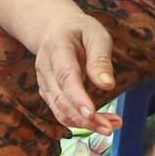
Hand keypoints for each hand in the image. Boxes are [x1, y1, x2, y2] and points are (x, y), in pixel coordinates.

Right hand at [34, 11, 121, 133]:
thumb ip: (100, 59)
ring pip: (60, 111)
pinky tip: (100, 122)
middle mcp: (45, 67)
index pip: (65, 76)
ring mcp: (43, 82)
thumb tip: (107, 85)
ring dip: (84, 123)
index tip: (91, 113)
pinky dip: (79, 121)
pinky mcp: (48, 93)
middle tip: (110, 128)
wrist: (54, 28)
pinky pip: (61, 112)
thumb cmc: (79, 30)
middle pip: (61, 99)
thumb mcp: (96, 34)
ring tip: (111, 126)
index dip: (77, 97)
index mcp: (57, 47)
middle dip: (84, 118)